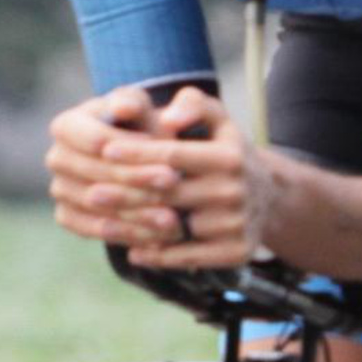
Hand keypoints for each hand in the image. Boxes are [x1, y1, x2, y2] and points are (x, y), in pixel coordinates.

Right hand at [45, 86, 181, 248]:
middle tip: (174, 185)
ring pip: (96, 204)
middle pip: (96, 173)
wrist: (142, 160)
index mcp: (67, 124)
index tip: (168, 155)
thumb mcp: (152, 110)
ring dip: (135, 212)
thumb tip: (125, 109)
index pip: (98, 140)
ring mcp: (59, 188)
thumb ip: (143, 103)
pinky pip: (93, 230)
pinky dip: (126, 234)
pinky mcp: (67, 215)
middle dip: (138, 180)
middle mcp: (56, 156)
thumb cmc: (148, 128)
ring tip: (173, 217)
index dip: (133, 150)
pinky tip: (158, 238)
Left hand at [94, 85, 276, 269]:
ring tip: (103, 222)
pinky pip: (189, 257)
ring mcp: (237, 224)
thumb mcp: (218, 119)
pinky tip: (133, 251)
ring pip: (174, 228)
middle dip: (126, 193)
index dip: (135, 152)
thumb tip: (170, 117)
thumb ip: (194, 104)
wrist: (269, 197)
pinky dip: (158, 256)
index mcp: (229, 156)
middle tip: (91, 194)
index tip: (103, 150)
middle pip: (168, 195)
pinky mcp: (237, 252)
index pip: (171, 154)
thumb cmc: (226, 151)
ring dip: (137, 229)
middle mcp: (236, 191)